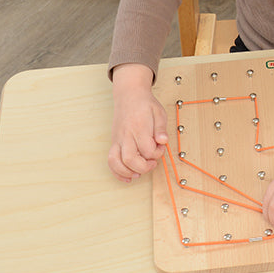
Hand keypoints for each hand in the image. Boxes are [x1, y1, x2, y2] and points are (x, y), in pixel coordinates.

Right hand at [108, 63, 167, 181]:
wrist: (129, 95)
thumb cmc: (145, 105)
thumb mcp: (159, 112)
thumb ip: (161, 128)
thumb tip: (163, 141)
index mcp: (139, 127)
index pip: (147, 149)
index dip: (157, 154)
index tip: (161, 148)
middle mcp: (126, 135)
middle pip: (130, 159)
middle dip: (143, 167)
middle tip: (152, 163)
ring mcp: (118, 140)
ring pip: (117, 162)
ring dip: (129, 172)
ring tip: (140, 172)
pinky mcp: (114, 143)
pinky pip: (110, 161)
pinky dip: (117, 172)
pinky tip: (127, 176)